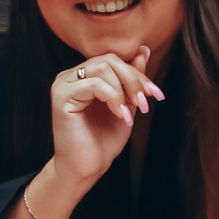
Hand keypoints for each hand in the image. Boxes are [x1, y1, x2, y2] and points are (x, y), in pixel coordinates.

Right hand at [50, 46, 162, 185]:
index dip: (138, 73)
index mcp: (83, 76)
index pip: (114, 60)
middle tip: (145, 102)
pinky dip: (113, 98)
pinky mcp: (61, 96)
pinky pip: (93, 84)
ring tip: (131, 112)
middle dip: (133, 79)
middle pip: (108, 60)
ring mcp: (63, 84)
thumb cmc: (103, 140)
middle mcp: (70, 76)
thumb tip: (143, 50)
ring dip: (124, 89)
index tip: (156, 94)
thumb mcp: (125, 104)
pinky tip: (120, 115)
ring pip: (102, 68)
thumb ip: (131, 79)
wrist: (86, 167)